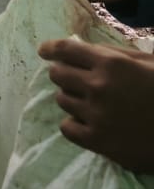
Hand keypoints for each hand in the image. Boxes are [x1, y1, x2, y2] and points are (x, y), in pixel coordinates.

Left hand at [37, 38, 153, 171]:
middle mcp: (98, 86)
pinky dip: (75, 125)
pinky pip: (67, 128)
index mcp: (111, 64)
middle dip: (64, 74)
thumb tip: (84, 47)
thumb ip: (116, 54)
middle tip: (75, 80)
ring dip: (72, 100)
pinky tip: (89, 123)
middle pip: (57, 74)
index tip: (43, 51)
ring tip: (91, 104)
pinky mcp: (98, 141)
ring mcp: (96, 115)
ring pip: (62, 100)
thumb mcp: (149, 64)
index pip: (65, 49)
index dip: (51, 48)